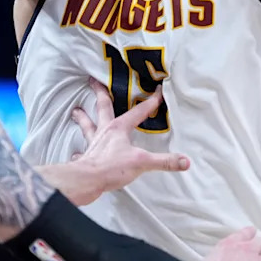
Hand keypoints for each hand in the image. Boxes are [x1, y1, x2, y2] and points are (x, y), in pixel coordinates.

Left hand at [70, 77, 188, 194]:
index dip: (150, 102)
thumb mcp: (142, 162)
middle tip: (92, 80)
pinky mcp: (87, 157)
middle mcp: (104, 131)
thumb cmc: (112, 167)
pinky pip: (83, 150)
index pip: (138, 111)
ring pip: (87, 125)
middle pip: (102, 107)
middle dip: (100, 93)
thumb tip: (185, 161)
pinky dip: (80, 150)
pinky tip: (77, 150)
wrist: (87, 180)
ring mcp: (94, 143)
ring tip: (76, 110)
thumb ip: (164, 161)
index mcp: (119, 128)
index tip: (157, 91)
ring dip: (83, 117)